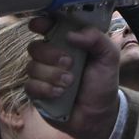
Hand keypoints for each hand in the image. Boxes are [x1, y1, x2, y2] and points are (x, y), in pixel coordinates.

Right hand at [25, 14, 120, 138]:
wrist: (99, 115)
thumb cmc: (102, 83)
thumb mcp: (108, 57)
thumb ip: (97, 39)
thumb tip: (72, 34)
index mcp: (67, 43)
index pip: (47, 27)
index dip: (41, 23)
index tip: (41, 25)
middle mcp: (51, 56)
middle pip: (35, 47)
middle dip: (50, 55)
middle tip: (69, 63)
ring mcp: (42, 74)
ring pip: (32, 67)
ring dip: (52, 75)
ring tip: (69, 83)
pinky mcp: (37, 92)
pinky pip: (30, 85)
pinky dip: (45, 89)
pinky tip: (59, 93)